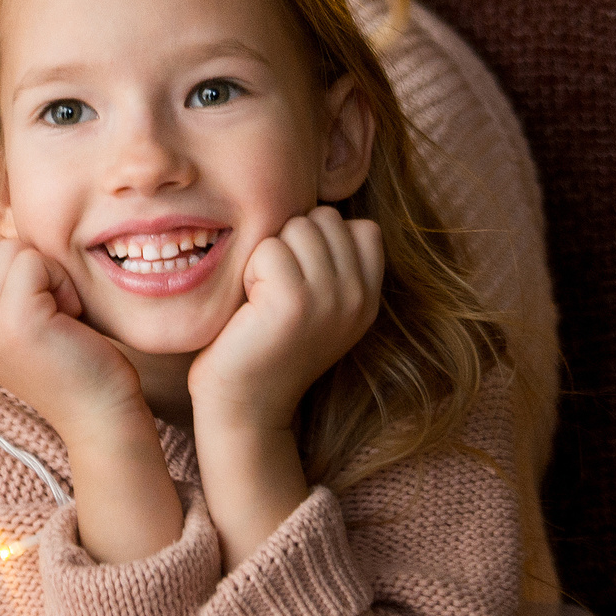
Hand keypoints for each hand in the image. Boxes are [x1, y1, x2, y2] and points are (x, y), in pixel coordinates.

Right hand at [0, 231, 144, 437]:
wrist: (99, 414)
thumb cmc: (74, 360)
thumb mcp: (22, 324)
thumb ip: (0, 289)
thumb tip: (4, 236)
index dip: (6, 265)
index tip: (35, 303)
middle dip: (29, 263)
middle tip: (53, 309)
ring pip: (9, 247)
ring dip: (47, 271)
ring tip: (61, 314)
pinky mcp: (15, 320)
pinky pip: (32, 260)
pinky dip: (60, 280)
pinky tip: (71, 315)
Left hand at [189, 207, 383, 430]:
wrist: (245, 406)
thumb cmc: (266, 345)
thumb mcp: (318, 304)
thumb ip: (332, 262)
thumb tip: (322, 208)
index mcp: (370, 297)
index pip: (361, 227)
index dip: (321, 240)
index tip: (299, 281)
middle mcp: (360, 298)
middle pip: (325, 218)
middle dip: (291, 243)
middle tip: (275, 291)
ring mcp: (331, 299)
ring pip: (297, 226)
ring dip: (269, 256)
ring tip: (263, 298)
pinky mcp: (295, 302)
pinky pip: (270, 248)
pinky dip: (250, 270)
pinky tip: (250, 307)